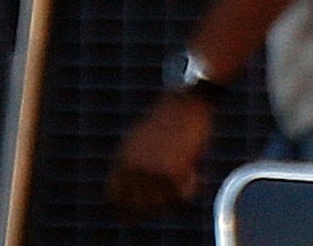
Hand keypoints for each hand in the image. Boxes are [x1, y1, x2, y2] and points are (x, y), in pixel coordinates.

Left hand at [106, 92, 213, 221]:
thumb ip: (131, 167)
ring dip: (176, 197)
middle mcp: (132, 170)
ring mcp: (152, 172)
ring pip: (164, 205)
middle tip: (172, 197)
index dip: (127, 210)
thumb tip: (134, 195)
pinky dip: (193, 187)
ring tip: (187, 181)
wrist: (187, 100)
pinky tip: (198, 173)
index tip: (139, 213)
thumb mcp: (137, 142)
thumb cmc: (167, 119)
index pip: (114, 200)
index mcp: (120, 162)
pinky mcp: (175, 170)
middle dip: (157, 206)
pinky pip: (183, 195)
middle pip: (140, 208)